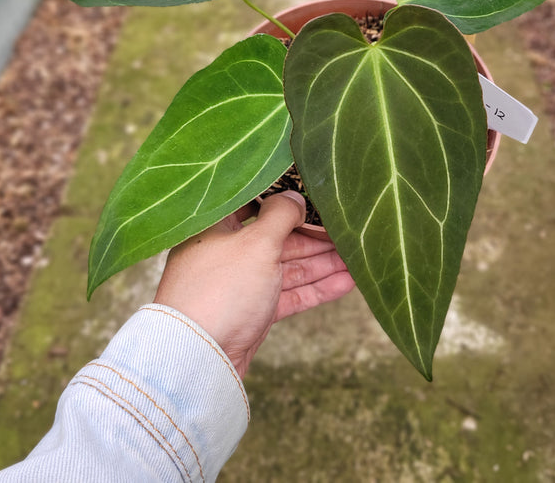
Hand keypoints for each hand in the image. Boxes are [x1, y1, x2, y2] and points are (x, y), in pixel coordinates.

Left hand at [153, 191, 354, 377]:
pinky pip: (290, 294)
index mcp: (218, 226)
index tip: (318, 198)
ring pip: (289, 267)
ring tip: (357, 256)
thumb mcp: (255, 243)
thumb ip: (281, 215)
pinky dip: (316, 288)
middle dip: (316, 237)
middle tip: (348, 232)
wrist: (197, 359)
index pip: (258, 204)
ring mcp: (242, 283)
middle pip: (279, 237)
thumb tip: (295, 196)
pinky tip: (346, 282)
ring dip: (323, 262)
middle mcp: (228, 252)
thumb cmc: (220, 291)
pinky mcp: (253, 311)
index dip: (289, 201)